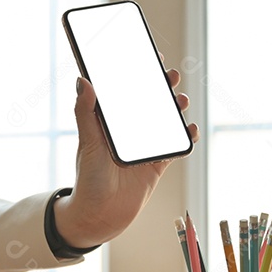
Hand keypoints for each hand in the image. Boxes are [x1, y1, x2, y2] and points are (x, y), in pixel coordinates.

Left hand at [54, 69, 198, 247]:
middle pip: (149, 101)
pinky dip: (185, 136)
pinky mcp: (158, 163)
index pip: (124, 90)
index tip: (148, 55)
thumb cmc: (88, 178)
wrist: (100, 215)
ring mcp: (146, 146)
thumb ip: (85, 113)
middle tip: (170, 74)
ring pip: (165, 120)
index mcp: (111, 121)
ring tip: (180, 99)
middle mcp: (130, 130)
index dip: (136, 71)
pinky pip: (176, 146)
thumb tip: (83, 80)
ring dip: (175, 107)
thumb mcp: (88, 142)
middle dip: (161, 86)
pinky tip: (189, 128)